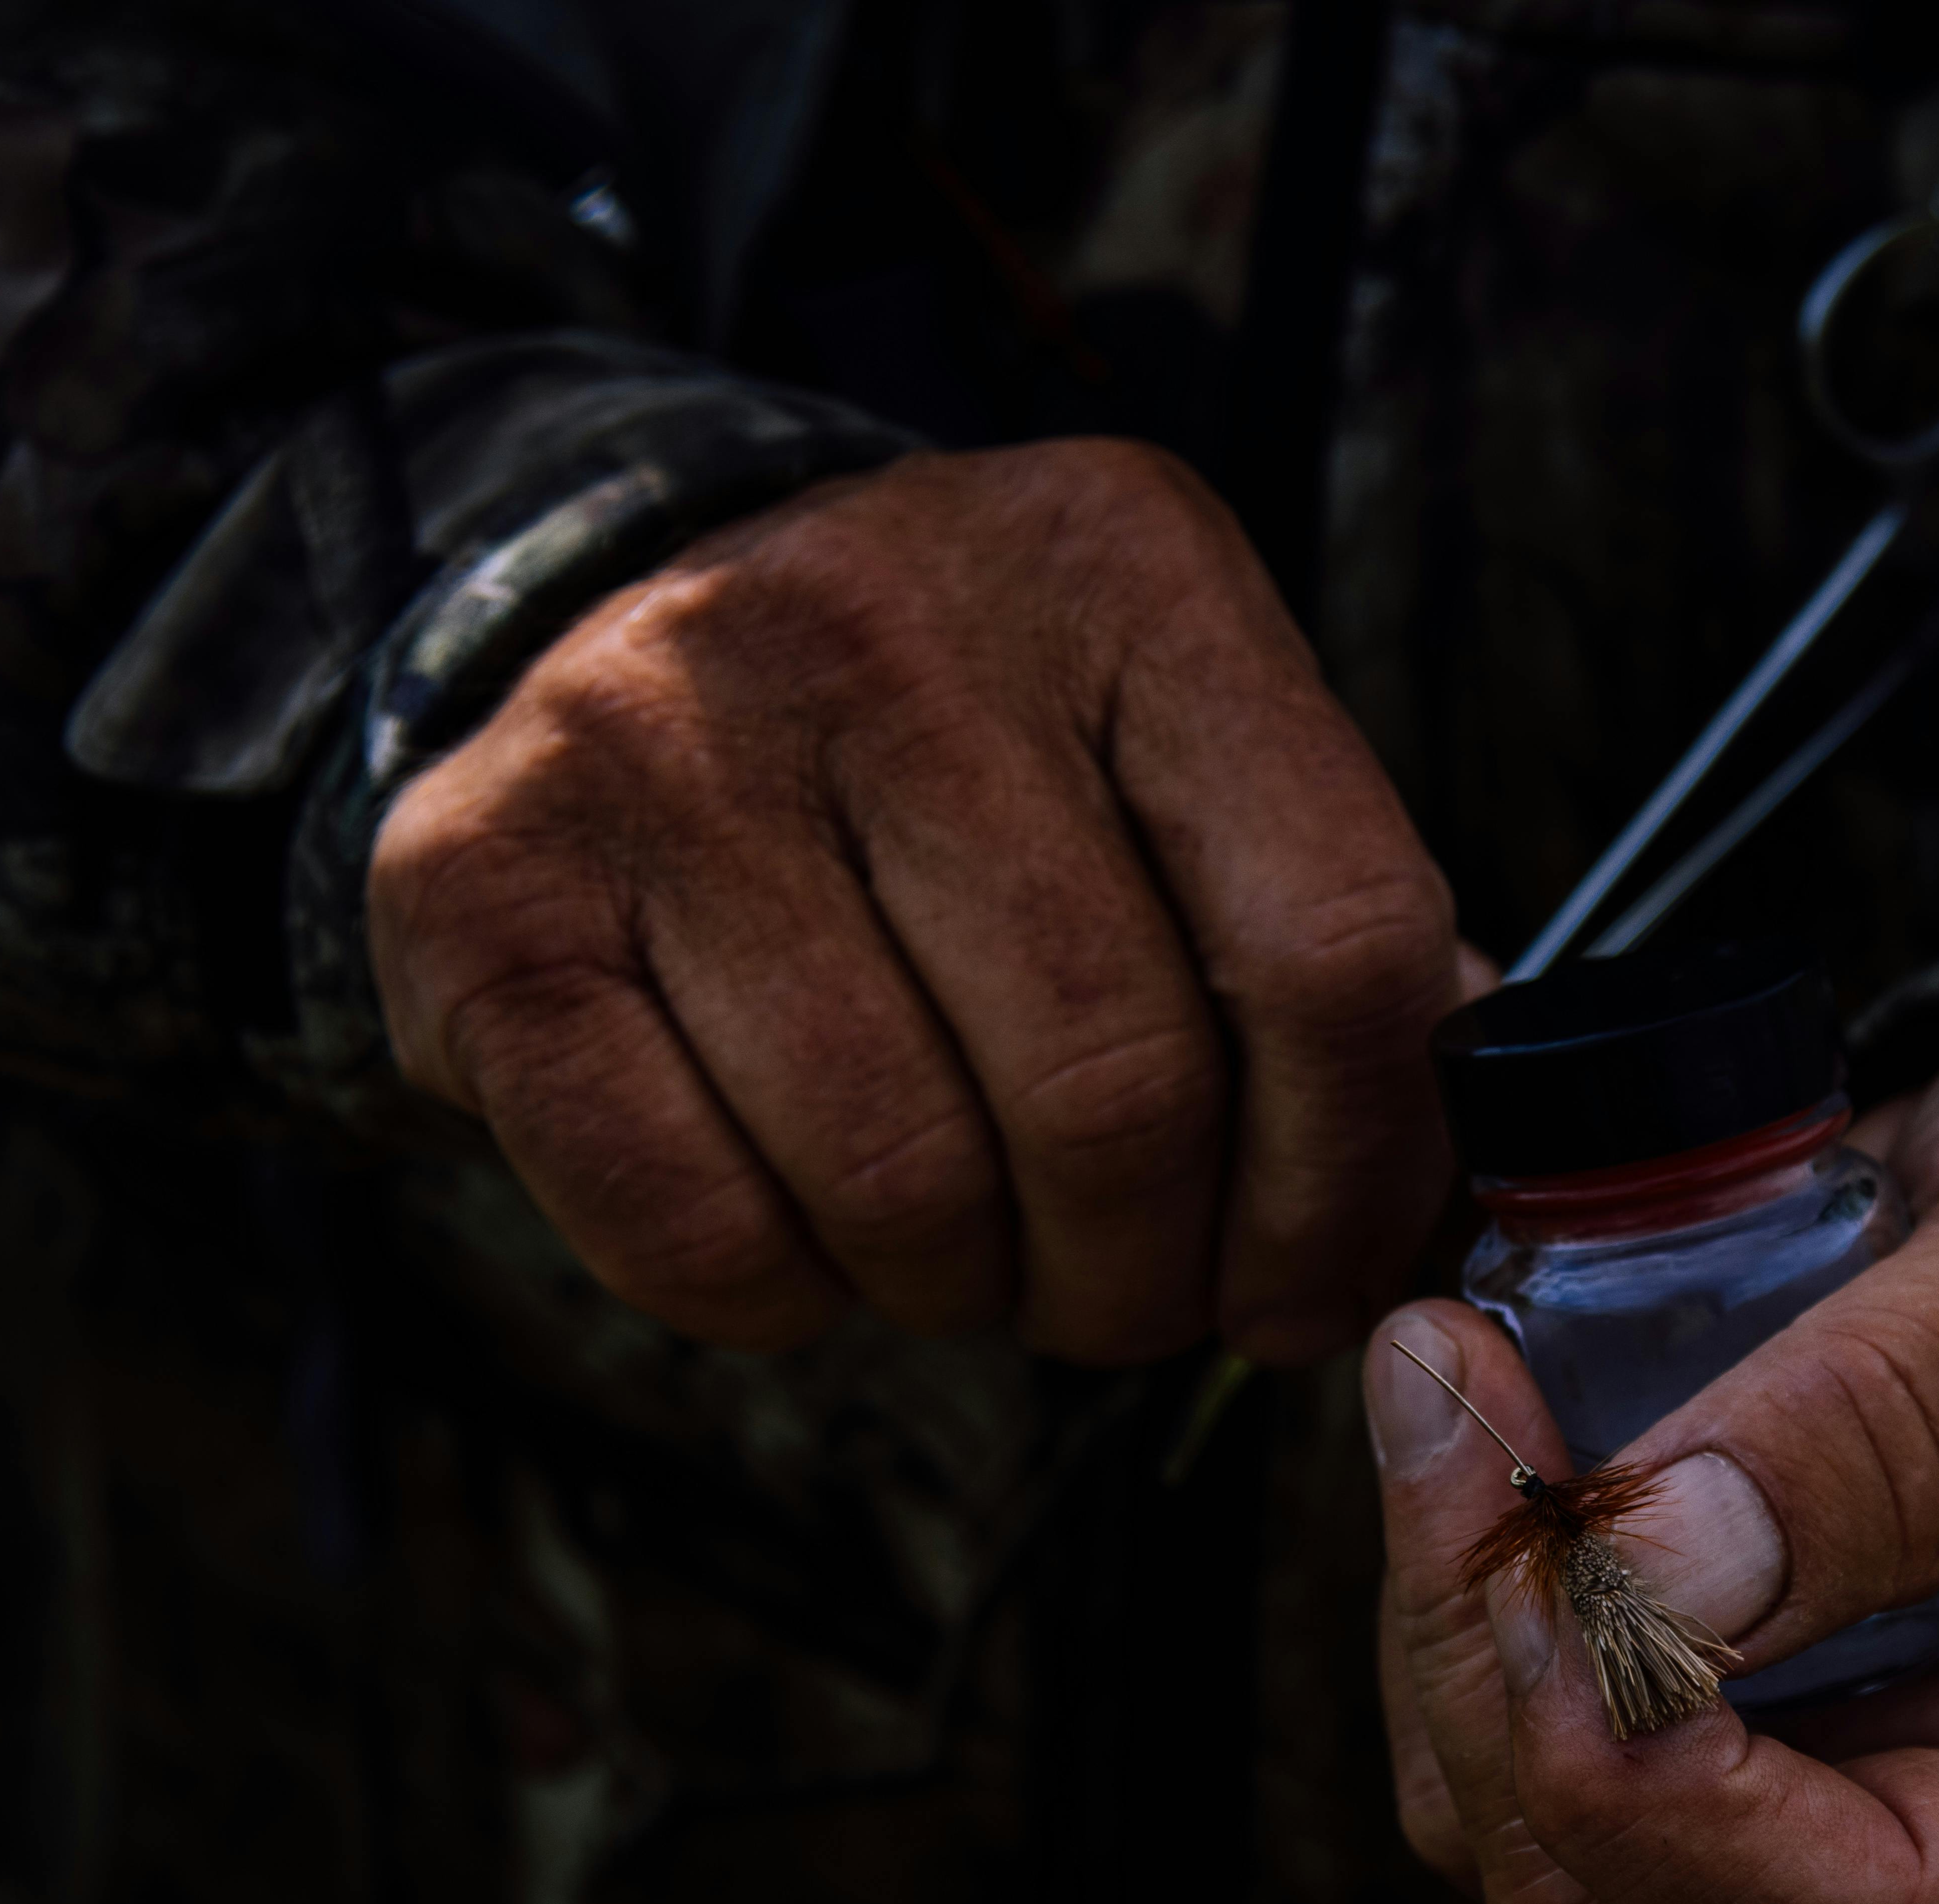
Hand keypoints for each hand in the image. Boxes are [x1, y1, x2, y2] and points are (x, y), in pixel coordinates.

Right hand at [370, 442, 1458, 1361]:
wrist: (618, 656)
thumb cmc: (966, 772)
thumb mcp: (1180, 776)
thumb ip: (1330, 959)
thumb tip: (1456, 1202)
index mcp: (1128, 568)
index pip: (1332, 944)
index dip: (1349, 1179)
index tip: (1312, 1279)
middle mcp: (887, 611)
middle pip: (1116, 1087)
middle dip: (1144, 1274)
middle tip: (1123, 1292)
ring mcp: (659, 730)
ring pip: (906, 1180)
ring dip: (968, 1291)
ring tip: (971, 1247)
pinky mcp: (482, 878)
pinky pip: (695, 1230)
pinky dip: (786, 1300)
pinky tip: (812, 1231)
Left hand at [1368, 1008, 1938, 1903]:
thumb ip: (1894, 1433)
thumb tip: (1648, 1578)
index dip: (1653, 1797)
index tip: (1550, 1559)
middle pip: (1625, 1902)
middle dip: (1502, 1663)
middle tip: (1448, 1383)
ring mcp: (1808, 1795)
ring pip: (1519, 1818)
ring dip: (1451, 1601)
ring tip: (1454, 1361)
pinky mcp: (1700, 1706)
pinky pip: (1506, 1708)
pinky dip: (1461, 1565)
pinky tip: (1483, 1394)